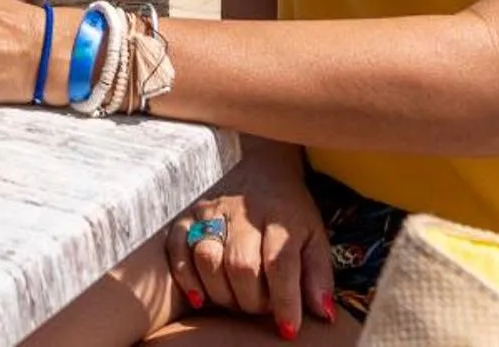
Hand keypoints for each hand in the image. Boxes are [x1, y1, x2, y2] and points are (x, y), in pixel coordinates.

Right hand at [167, 141, 337, 333]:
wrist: (259, 168)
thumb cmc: (289, 213)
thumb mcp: (314, 237)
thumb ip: (318, 274)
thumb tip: (322, 313)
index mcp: (280, 216)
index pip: (280, 263)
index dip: (284, 300)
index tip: (288, 329)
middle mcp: (242, 211)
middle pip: (240, 264)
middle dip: (252, 300)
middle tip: (261, 309)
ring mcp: (210, 211)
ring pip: (207, 258)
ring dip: (221, 293)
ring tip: (237, 301)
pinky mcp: (186, 216)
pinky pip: (176, 249)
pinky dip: (186, 278)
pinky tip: (200, 298)